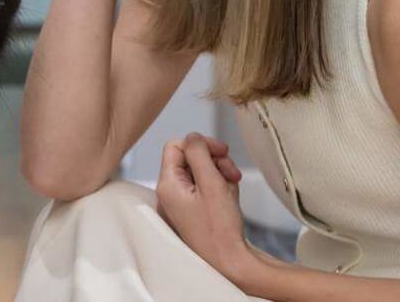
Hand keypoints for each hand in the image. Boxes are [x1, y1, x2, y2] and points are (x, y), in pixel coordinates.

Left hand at [156, 132, 255, 287]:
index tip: (222, 152)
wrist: (230, 262)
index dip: (201, 144)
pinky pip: (204, 187)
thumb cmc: (220, 228)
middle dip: (214, 161)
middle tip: (232, 173)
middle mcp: (169, 193)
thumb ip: (199, 154)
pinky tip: (230, 197)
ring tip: (232, 189)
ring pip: (200, 172)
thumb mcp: (211, 183)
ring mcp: (180, 203)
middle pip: (189, 158)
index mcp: (167, 185)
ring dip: (219, 174)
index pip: (177, 146)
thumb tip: (193, 137)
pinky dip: (219, 187)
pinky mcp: (192, 211)